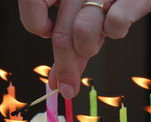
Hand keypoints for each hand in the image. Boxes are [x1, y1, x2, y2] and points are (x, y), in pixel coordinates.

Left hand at [18, 0, 150, 98]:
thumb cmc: (117, 1)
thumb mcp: (86, 17)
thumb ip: (70, 44)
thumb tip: (56, 83)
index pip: (32, 2)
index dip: (34, 23)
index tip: (47, 33)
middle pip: (61, 34)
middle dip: (65, 66)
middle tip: (68, 84)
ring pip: (83, 32)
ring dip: (89, 48)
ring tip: (98, 41)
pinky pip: (116, 24)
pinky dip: (116, 32)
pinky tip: (118, 26)